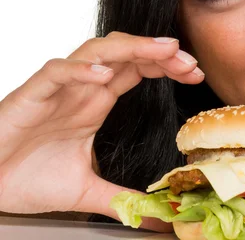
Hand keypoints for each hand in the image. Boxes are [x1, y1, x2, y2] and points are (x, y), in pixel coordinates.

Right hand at [0, 32, 203, 229]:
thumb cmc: (25, 179)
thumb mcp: (86, 191)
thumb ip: (122, 199)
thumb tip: (157, 218)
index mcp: (96, 103)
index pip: (138, 71)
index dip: (167, 66)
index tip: (196, 74)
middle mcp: (81, 89)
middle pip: (126, 53)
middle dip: (160, 52)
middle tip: (190, 61)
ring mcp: (58, 88)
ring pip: (97, 50)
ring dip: (132, 48)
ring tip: (164, 51)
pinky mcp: (32, 95)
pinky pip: (57, 72)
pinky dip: (80, 69)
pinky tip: (103, 74)